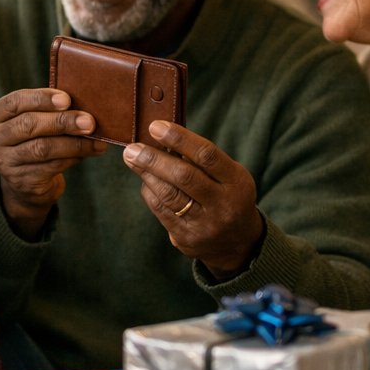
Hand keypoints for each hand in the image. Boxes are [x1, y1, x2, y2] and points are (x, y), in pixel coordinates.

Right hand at [0, 88, 106, 237]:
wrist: (26, 182)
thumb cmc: (33, 139)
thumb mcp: (32, 121)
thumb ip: (48, 110)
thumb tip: (83, 105)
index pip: (15, 102)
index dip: (41, 99)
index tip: (67, 99)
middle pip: (29, 125)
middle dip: (62, 122)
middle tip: (89, 122)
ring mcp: (5, 163)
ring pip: (42, 148)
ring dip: (73, 143)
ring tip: (95, 141)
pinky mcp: (21, 182)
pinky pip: (51, 166)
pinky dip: (72, 158)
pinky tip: (87, 153)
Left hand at [122, 121, 264, 277]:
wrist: (237, 242)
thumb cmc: (226, 196)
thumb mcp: (228, 176)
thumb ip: (202, 160)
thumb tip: (163, 137)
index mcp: (237, 182)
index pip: (206, 155)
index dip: (179, 138)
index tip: (156, 127)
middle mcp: (223, 204)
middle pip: (184, 177)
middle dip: (154, 159)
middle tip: (133, 148)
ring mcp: (205, 224)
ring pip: (169, 195)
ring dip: (146, 174)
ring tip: (132, 158)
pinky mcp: (187, 238)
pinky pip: (162, 210)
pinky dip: (150, 192)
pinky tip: (144, 180)